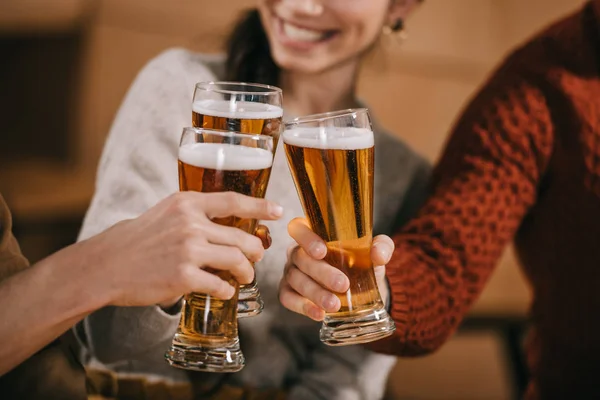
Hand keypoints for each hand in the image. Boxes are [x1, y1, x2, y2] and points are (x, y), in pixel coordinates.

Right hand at [68, 191, 282, 307]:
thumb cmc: (139, 238)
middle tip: (256, 258)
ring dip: (246, 272)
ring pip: (237, 260)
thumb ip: (195, 214)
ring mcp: (188, 249)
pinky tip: (223, 290)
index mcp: (187, 203)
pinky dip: (226, 290)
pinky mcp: (183, 276)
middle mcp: (191, 223)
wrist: (108, 263)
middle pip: (242, 237)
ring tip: (244, 276)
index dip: (260, 206)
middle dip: (256, 251)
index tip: (278, 211)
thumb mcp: (166, 212)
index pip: (233, 201)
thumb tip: (228, 223)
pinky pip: (220, 284)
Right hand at [279, 218, 393, 320]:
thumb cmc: (362, 262)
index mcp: (313, 233)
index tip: (323, 251)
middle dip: (321, 272)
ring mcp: (291, 272)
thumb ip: (382, 246)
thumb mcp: (375, 251)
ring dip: (315, 293)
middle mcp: (297, 251)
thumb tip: (377, 254)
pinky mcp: (288, 292)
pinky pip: (288, 298)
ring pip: (295, 280)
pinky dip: (303, 307)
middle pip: (300, 257)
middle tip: (342, 284)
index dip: (306, 238)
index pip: (298, 227)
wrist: (362, 289)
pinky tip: (319, 314)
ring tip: (335, 305)